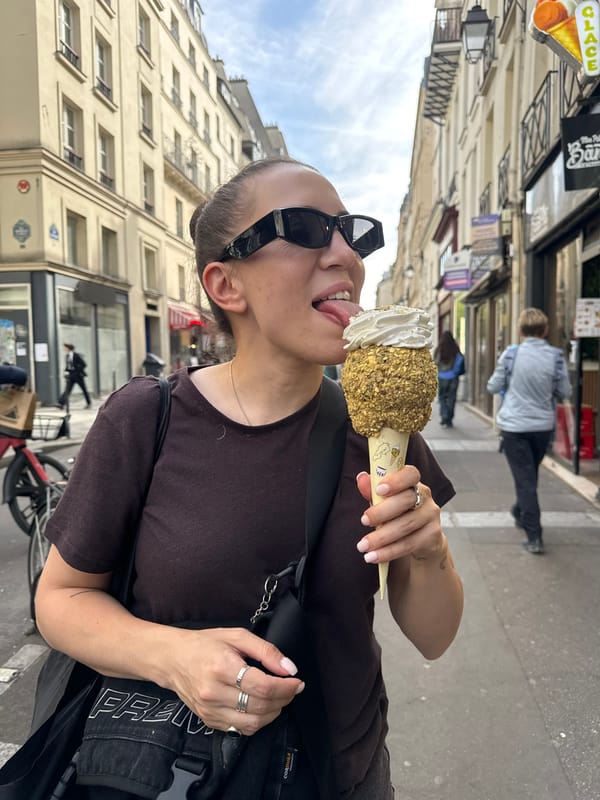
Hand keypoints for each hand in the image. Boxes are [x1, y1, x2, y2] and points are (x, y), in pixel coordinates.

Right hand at [162, 627, 303, 735]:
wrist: (172, 659)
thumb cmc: (205, 644)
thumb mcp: (237, 636)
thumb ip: (266, 651)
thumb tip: (289, 668)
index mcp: (222, 667)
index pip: (263, 687)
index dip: (286, 687)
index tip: (297, 681)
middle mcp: (214, 692)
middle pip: (260, 706)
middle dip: (284, 699)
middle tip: (292, 689)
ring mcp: (210, 710)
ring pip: (253, 722)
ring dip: (273, 712)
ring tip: (279, 698)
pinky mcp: (208, 720)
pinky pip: (240, 729)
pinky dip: (257, 720)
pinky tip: (261, 707)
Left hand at [355, 465, 444, 563]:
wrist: (421, 539)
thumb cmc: (398, 513)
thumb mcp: (383, 500)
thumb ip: (372, 489)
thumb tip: (361, 478)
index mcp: (413, 482)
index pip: (410, 474)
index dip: (396, 480)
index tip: (379, 489)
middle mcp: (425, 497)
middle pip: (406, 501)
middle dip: (382, 512)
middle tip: (364, 521)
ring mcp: (431, 516)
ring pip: (406, 526)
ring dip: (381, 537)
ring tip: (363, 546)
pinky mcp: (432, 536)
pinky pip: (409, 544)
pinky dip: (389, 552)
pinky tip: (374, 556)